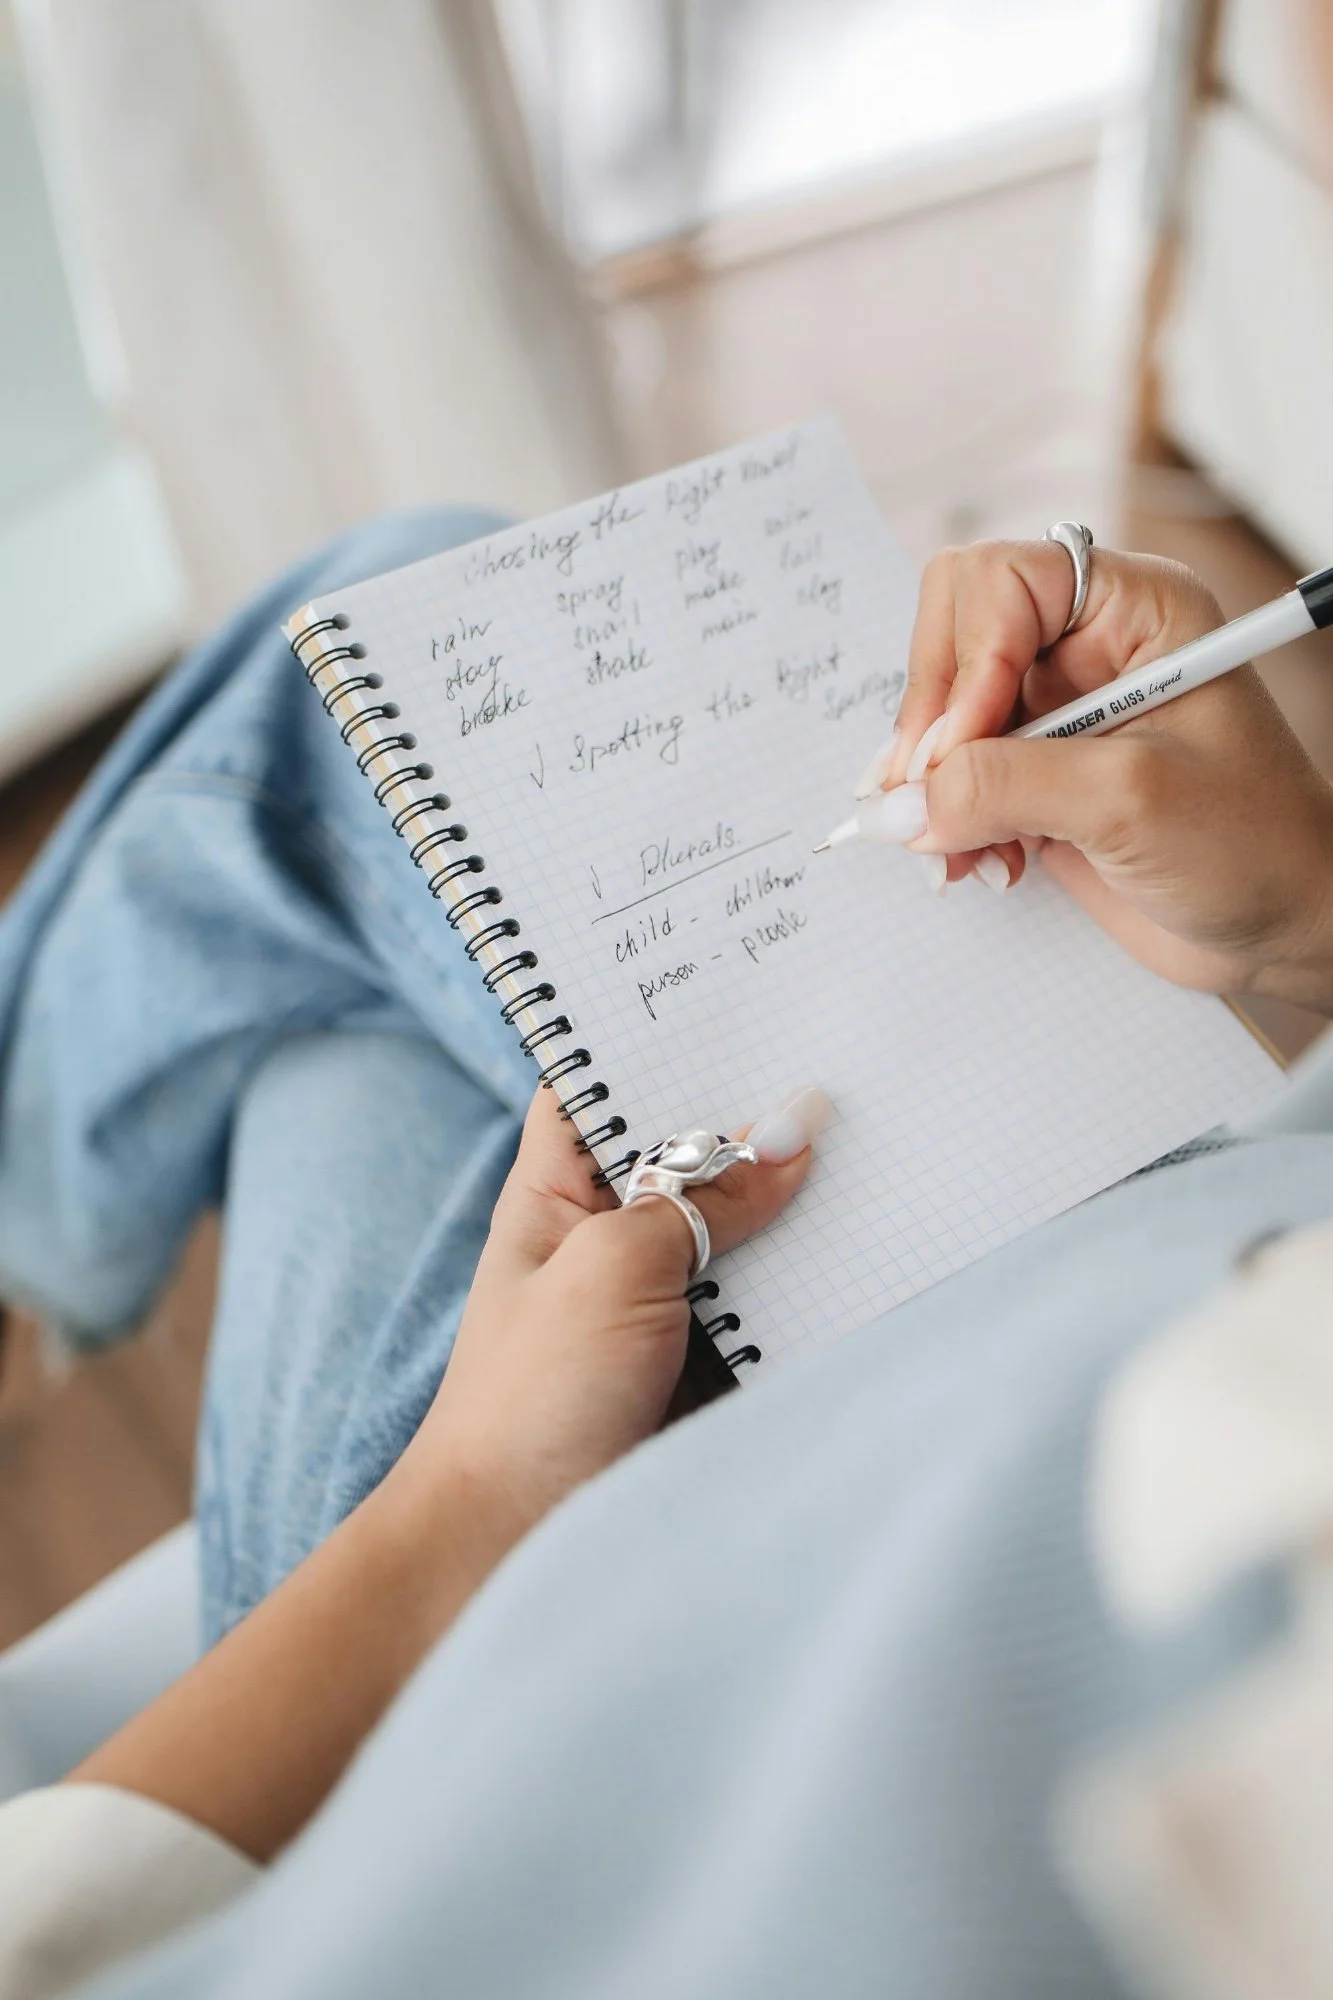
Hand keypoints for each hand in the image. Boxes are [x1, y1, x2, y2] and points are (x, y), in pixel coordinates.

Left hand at [72, 1083, 823, 1862]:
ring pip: (749, 1228)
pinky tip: (891, 1232)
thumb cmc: (530, 1399)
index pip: (607, 1080)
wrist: (512, 1551)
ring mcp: (669, 1300)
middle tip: (856, 1054)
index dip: (664, 1035)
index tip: (749, 984)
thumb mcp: (611, 1266)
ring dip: (805, 1197)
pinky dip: (823, 1277)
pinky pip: (777, 1301)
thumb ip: (702, 1196)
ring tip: (895, 1127)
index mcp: (560, 1188)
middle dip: (763, 1115)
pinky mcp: (716, 1363)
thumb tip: (795, 1133)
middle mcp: (616, 1232)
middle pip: (698, 1151)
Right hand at [868, 541, 1332, 1010]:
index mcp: (1133, 608)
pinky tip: (977, 862)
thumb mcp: (1126, 802)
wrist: (1280, 927)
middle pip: (953, 635)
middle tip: (930, 796)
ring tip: (959, 850)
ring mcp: (1056, 712)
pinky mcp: (1035, 775)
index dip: (968, 657)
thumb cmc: (1251, 845)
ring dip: (933, 784)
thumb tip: (902, 802)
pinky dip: (943, 821)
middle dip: (934, 721)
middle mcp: (1087, 646)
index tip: (961, 745)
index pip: (1002, 580)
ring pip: (941, 714)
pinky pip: (950, 777)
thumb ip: (1004, 787)